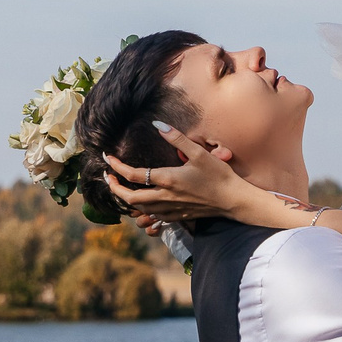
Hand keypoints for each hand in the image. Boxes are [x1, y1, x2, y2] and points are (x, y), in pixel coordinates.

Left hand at [101, 125, 263, 225]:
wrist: (233, 200)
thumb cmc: (218, 175)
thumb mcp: (199, 153)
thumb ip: (176, 139)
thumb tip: (158, 125)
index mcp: (167, 179)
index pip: (133, 175)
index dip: (116, 167)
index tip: (108, 158)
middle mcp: (165, 197)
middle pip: (130, 198)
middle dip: (115, 188)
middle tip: (109, 176)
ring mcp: (170, 209)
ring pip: (139, 209)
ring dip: (126, 199)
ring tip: (121, 187)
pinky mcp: (176, 216)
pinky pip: (151, 216)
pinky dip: (141, 209)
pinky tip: (142, 201)